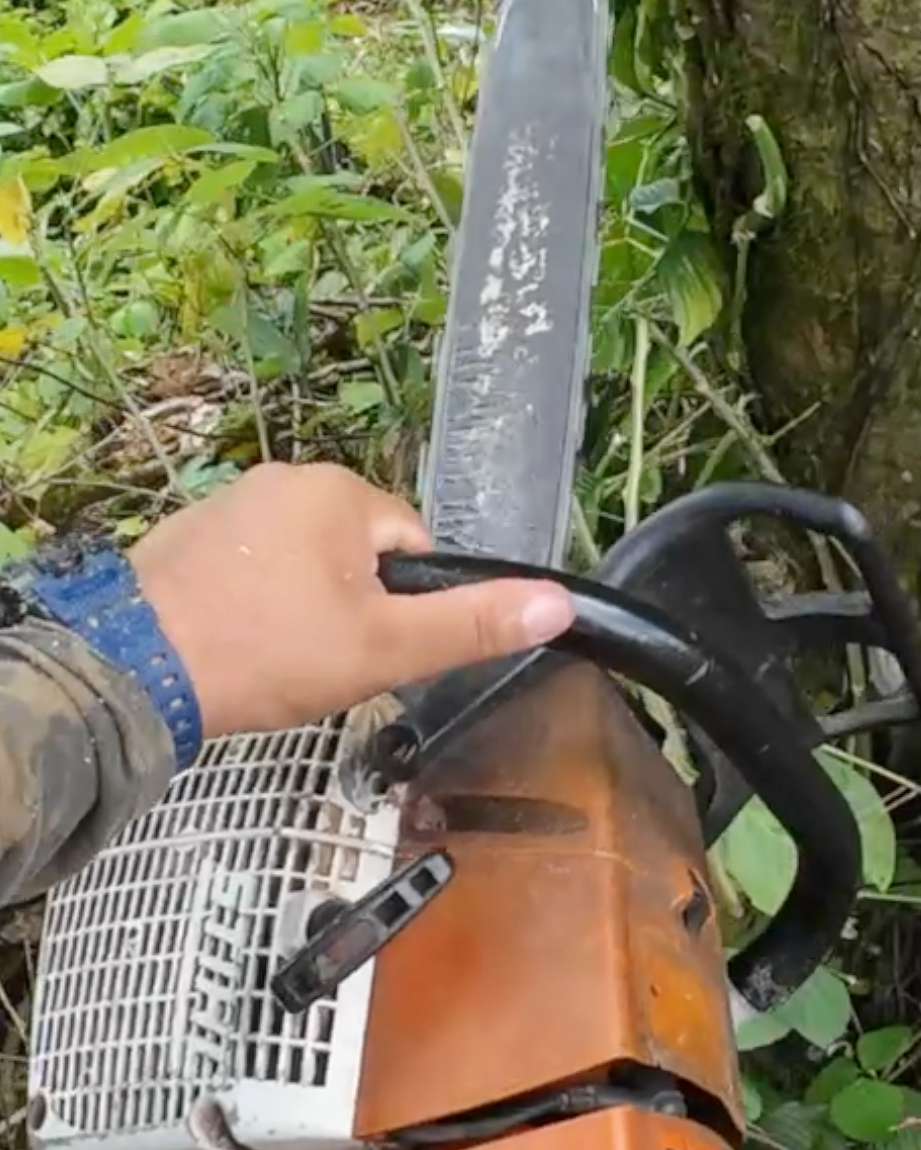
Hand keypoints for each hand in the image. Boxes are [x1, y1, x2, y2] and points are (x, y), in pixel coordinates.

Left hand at [129, 461, 574, 739]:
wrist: (134, 670)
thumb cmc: (267, 653)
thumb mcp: (384, 648)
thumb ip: (471, 624)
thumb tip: (557, 603)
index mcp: (338, 491)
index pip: (410, 543)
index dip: (403, 606)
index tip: (371, 650)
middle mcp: (283, 479)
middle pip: (355, 552)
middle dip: (349, 607)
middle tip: (322, 663)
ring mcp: (228, 505)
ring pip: (300, 564)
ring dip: (301, 608)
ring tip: (275, 662)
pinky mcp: (185, 537)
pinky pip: (249, 570)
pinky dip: (252, 606)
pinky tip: (236, 649)